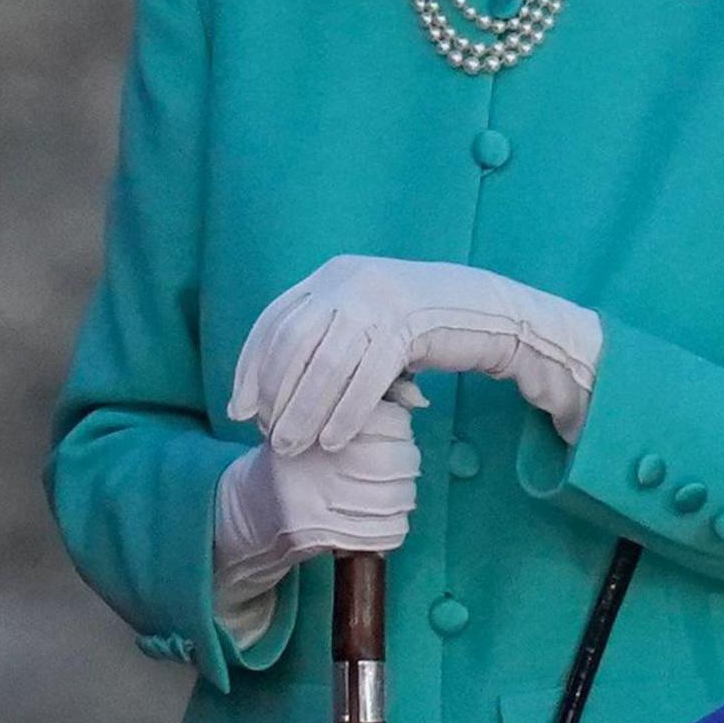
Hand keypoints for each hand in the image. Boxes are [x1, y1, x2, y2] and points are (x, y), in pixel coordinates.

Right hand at [220, 391, 424, 561]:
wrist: (253, 509)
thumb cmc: (299, 459)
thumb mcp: (318, 420)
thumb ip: (362, 407)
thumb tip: (416, 395)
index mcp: (316, 421)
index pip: (388, 424)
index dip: (398, 430)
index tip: (392, 436)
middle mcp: (314, 459)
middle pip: (396, 462)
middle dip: (405, 465)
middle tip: (398, 467)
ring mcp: (316, 499)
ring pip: (395, 499)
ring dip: (402, 498)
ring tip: (391, 493)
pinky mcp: (320, 534)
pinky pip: (383, 533)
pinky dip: (393, 528)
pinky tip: (383, 520)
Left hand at [229, 255, 603, 453]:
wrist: (485, 308)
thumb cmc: (417, 324)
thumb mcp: (364, 317)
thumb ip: (324, 335)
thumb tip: (271, 383)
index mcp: (332, 274)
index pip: (275, 322)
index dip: (251, 367)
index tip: (238, 408)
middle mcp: (350, 280)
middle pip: (295, 344)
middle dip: (274, 395)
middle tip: (266, 436)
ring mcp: (380, 299)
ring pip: (327, 364)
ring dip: (304, 412)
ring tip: (292, 447)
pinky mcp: (409, 324)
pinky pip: (365, 376)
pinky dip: (344, 412)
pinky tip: (332, 441)